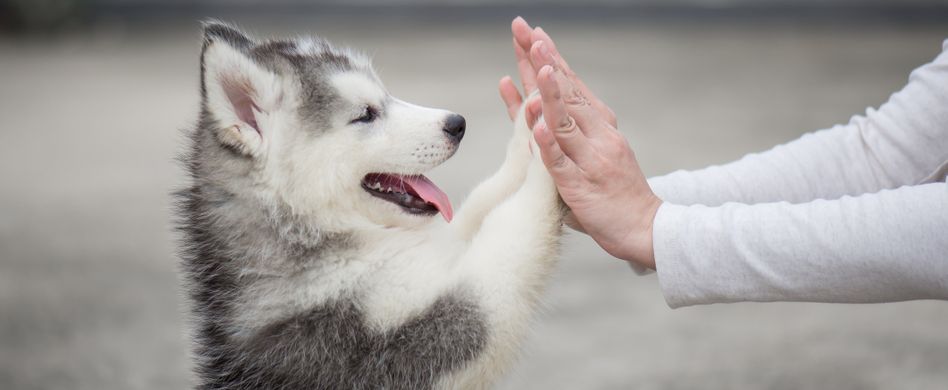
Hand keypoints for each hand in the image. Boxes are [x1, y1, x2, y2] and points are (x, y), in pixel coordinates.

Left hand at [501, 18, 662, 268]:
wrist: (646, 227)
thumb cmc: (615, 192)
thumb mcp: (593, 153)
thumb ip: (564, 132)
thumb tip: (537, 108)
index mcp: (599, 125)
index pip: (571, 85)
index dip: (551, 59)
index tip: (533, 33)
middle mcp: (597, 135)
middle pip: (565, 93)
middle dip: (543, 61)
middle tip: (526, 32)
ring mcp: (590, 160)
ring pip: (565, 121)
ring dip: (549, 92)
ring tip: (536, 65)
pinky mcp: (580, 186)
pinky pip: (560, 163)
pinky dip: (548, 144)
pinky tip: (537, 126)